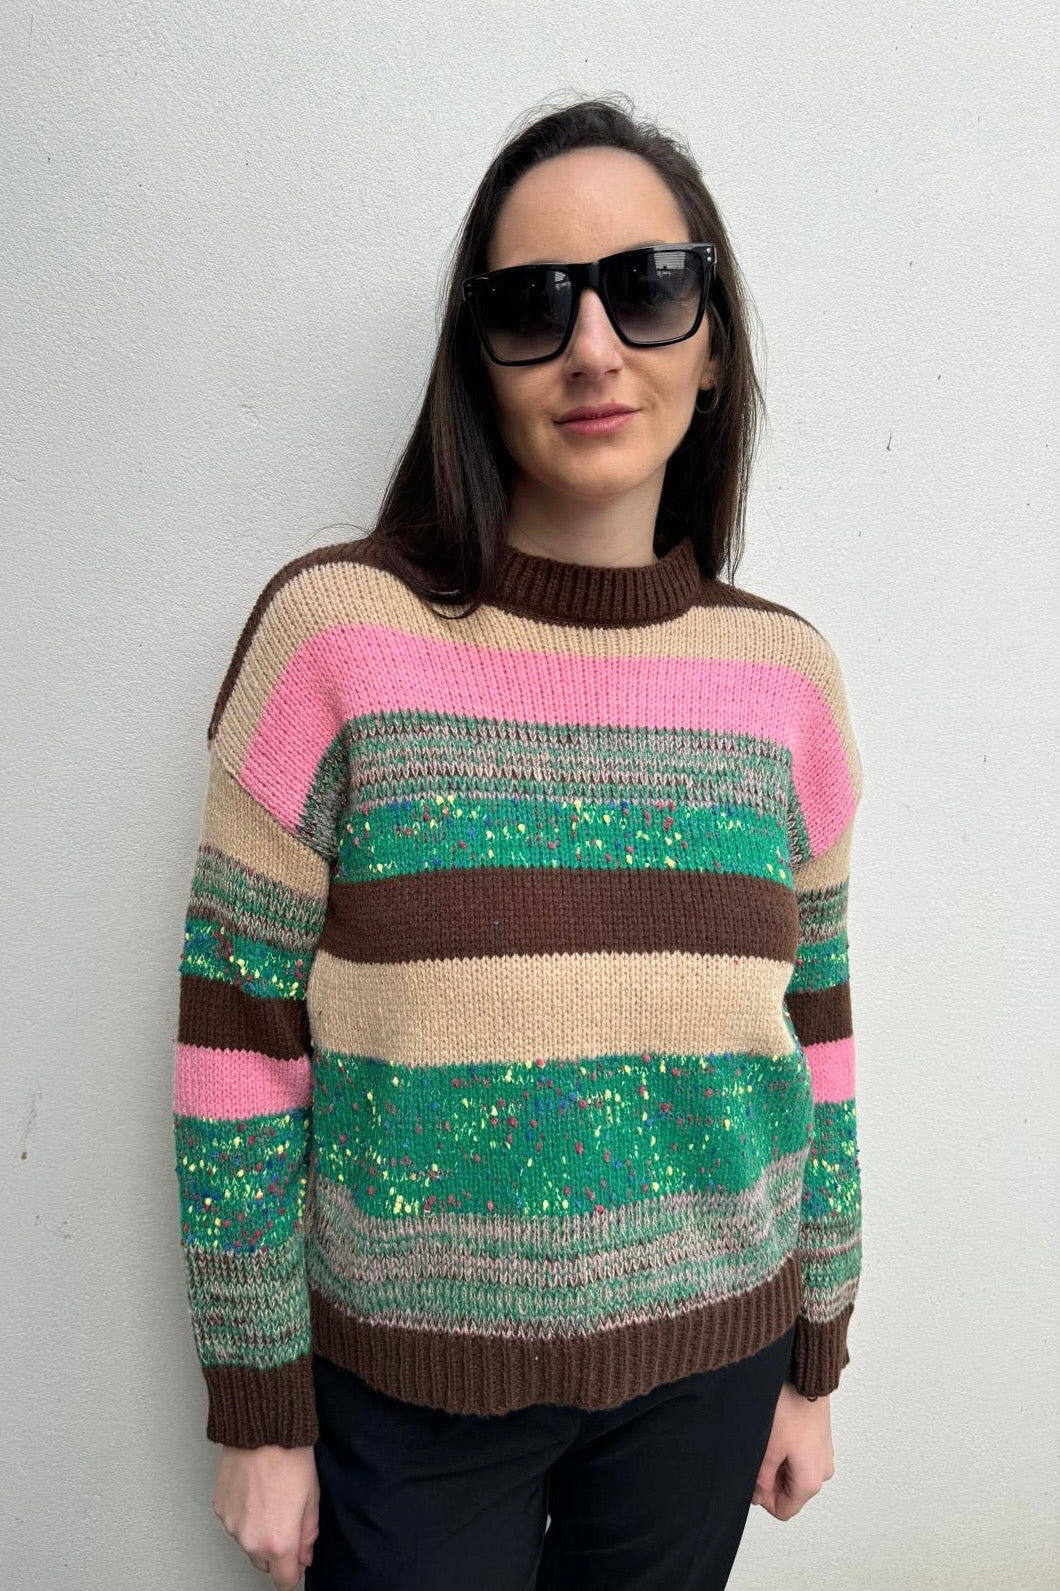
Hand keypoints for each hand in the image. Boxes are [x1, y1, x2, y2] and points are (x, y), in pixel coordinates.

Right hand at [212, 1442, 319, 1589]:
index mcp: (278, 1542)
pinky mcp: (219, 1508)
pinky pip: (234, 1522)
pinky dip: (244, 1513)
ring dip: (258, 1530)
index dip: (294, 1571)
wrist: (261, 1427)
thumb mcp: (312, 1497)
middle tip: (287, 1518)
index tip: (298, 1560)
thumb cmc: (289, 1455)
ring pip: (247, 1542)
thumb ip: (308, 1534)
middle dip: (276, 1549)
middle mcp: (250, 1540)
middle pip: (264, 1563)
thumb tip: (304, 1554)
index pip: (284, 1581)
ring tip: (270, 1497)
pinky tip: (254, 1490)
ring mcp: (231, 1525)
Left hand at [751, 1383, 834, 1519]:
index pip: (784, 1510)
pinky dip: (787, 1451)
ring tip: (768, 1440)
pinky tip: (778, 1431)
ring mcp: (823, 1455)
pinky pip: (801, 1457)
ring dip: (778, 1464)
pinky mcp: (821, 1440)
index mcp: (811, 1481)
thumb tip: (758, 1496)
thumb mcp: (768, 1448)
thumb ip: (762, 1479)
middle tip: (758, 1454)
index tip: (752, 1478)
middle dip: (770, 1480)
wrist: (806, 1376)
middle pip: (790, 1492)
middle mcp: (823, 1472)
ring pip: (794, 1473)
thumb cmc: (790, 1408)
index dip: (763, 1499)